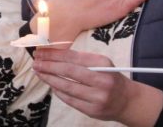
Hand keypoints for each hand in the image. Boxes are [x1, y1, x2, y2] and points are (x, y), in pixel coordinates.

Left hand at [32, 48, 162, 125]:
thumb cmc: (110, 77)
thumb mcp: (101, 63)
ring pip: (67, 87)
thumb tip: (53, 55)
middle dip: (49, 66)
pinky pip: (70, 100)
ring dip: (50, 79)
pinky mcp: (93, 110)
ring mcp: (98, 97)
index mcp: (103, 64)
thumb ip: (81, 60)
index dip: (54, 55)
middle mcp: (102, 80)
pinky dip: (58, 91)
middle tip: (36, 63)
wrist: (127, 101)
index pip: (73, 57)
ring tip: (39, 73)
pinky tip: (51, 85)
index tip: (41, 52)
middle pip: (69, 71)